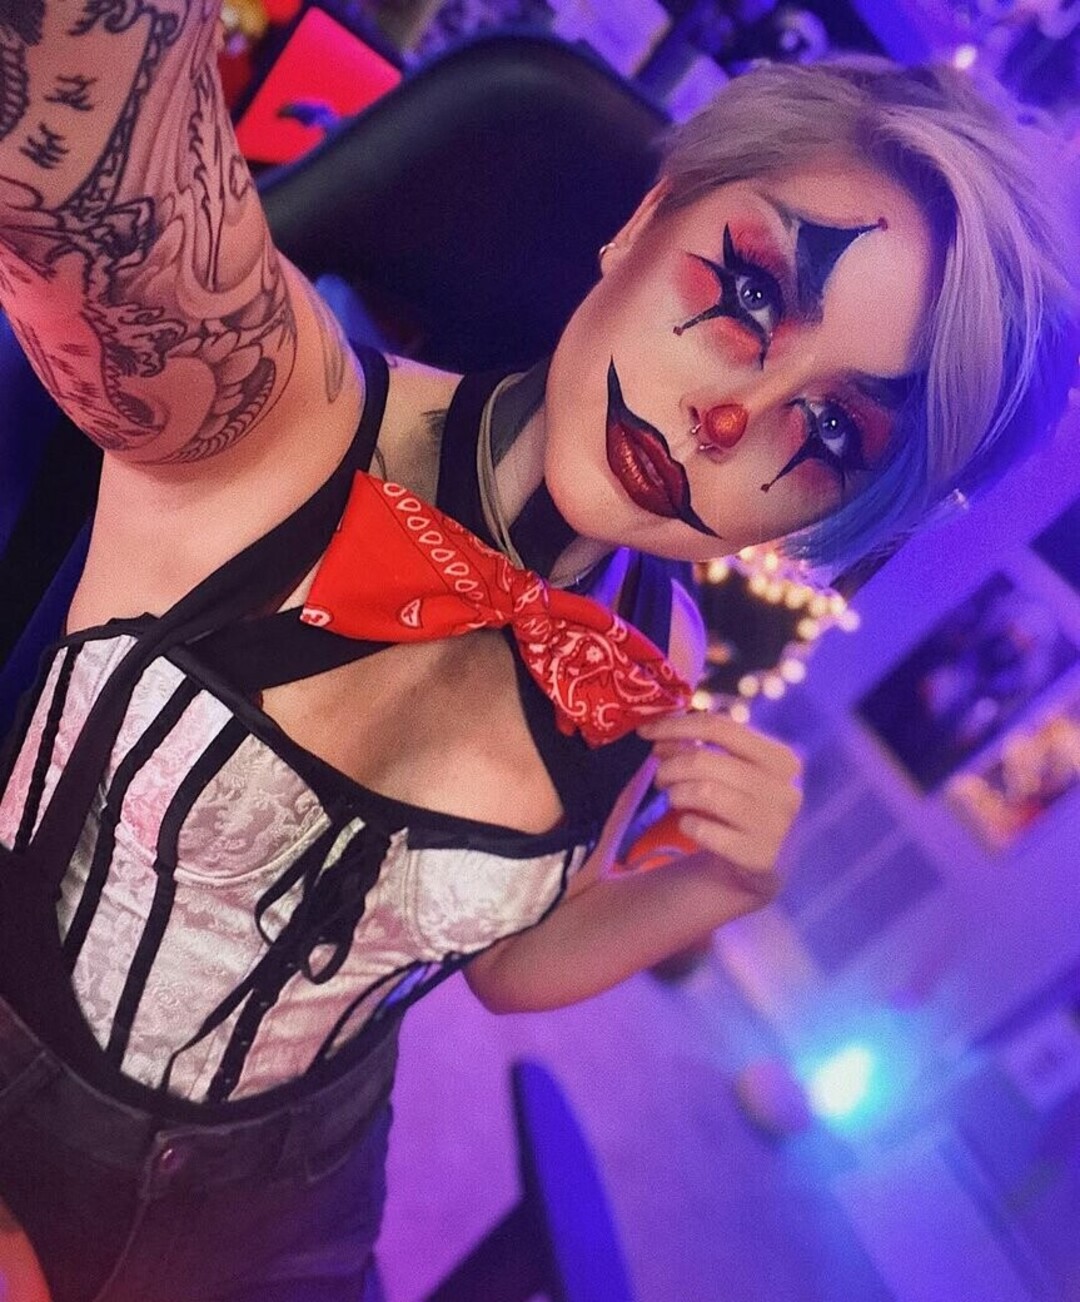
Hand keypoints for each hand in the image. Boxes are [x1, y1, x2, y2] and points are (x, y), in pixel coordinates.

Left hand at [638, 710, 802, 891]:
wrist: (770, 861)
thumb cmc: (747, 805)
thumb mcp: (739, 771)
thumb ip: (708, 748)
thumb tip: (659, 737)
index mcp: (780, 758)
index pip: (721, 727)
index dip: (677, 726)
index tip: (646, 732)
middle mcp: (783, 788)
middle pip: (704, 760)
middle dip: (669, 765)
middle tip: (660, 776)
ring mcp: (774, 824)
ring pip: (702, 792)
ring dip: (676, 793)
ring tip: (675, 798)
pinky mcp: (759, 856)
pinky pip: (703, 830)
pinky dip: (687, 824)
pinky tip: (690, 825)